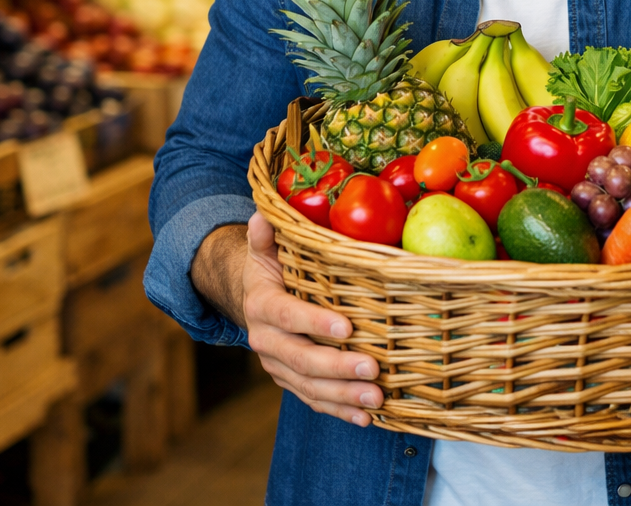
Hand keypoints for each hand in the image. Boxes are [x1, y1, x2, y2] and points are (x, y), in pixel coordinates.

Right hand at [230, 213, 384, 425]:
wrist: (253, 300)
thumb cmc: (272, 267)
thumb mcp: (266, 248)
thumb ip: (266, 235)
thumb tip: (263, 214)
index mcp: (262, 305)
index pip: (287, 315)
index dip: (313, 322)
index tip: (347, 327)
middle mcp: (266, 340)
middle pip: (300, 359)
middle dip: (337, 367)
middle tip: (373, 369)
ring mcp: (278, 366)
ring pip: (309, 386)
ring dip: (343, 396)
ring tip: (377, 399)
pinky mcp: (291, 381)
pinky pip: (314, 400)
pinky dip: (340, 411)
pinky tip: (368, 418)